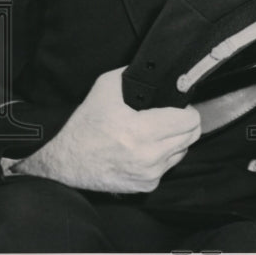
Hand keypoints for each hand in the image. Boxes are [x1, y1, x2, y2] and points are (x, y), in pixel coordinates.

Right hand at [13, 67, 201, 193]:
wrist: (64, 163)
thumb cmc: (84, 127)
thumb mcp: (105, 88)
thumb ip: (133, 73)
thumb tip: (157, 68)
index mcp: (141, 131)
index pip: (190, 121)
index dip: (187, 109)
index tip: (178, 105)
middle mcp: (149, 156)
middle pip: (191, 136)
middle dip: (184, 123)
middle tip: (170, 116)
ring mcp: (149, 174)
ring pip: (182, 151)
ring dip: (175, 140)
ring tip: (155, 132)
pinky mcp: (146, 186)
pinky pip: (168, 166)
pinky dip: (163, 156)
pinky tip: (146, 148)